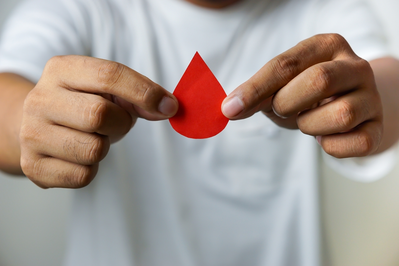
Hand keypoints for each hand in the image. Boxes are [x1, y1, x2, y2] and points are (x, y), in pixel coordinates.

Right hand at [20, 55, 177, 187]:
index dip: (144, 91)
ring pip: (93, 149)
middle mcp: (39, 99)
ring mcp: (31, 134)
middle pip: (99, 115)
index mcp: (61, 69)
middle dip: (120, 123)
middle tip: (114, 123)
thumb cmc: (81, 105)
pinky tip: (79, 155)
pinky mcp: (33, 166)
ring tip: (92, 137)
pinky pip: (83, 176)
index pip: (109, 75)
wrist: (36, 126)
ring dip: (104, 146)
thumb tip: (167, 107)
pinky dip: (91, 168)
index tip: (169, 106)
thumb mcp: (107, 90)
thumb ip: (138, 95)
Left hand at [222, 34, 382, 157]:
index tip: (230, 108)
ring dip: (310, 125)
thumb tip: (229, 109)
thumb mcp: (281, 87)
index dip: (255, 89)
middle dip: (287, 103)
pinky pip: (355, 143)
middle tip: (282, 109)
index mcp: (327, 46)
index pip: (286, 64)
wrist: (348, 107)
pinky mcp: (377, 127)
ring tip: (308, 121)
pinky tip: (326, 136)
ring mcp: (372, 96)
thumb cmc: (308, 94)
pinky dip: (331, 147)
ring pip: (340, 114)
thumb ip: (258, 95)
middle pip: (318, 81)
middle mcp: (355, 66)